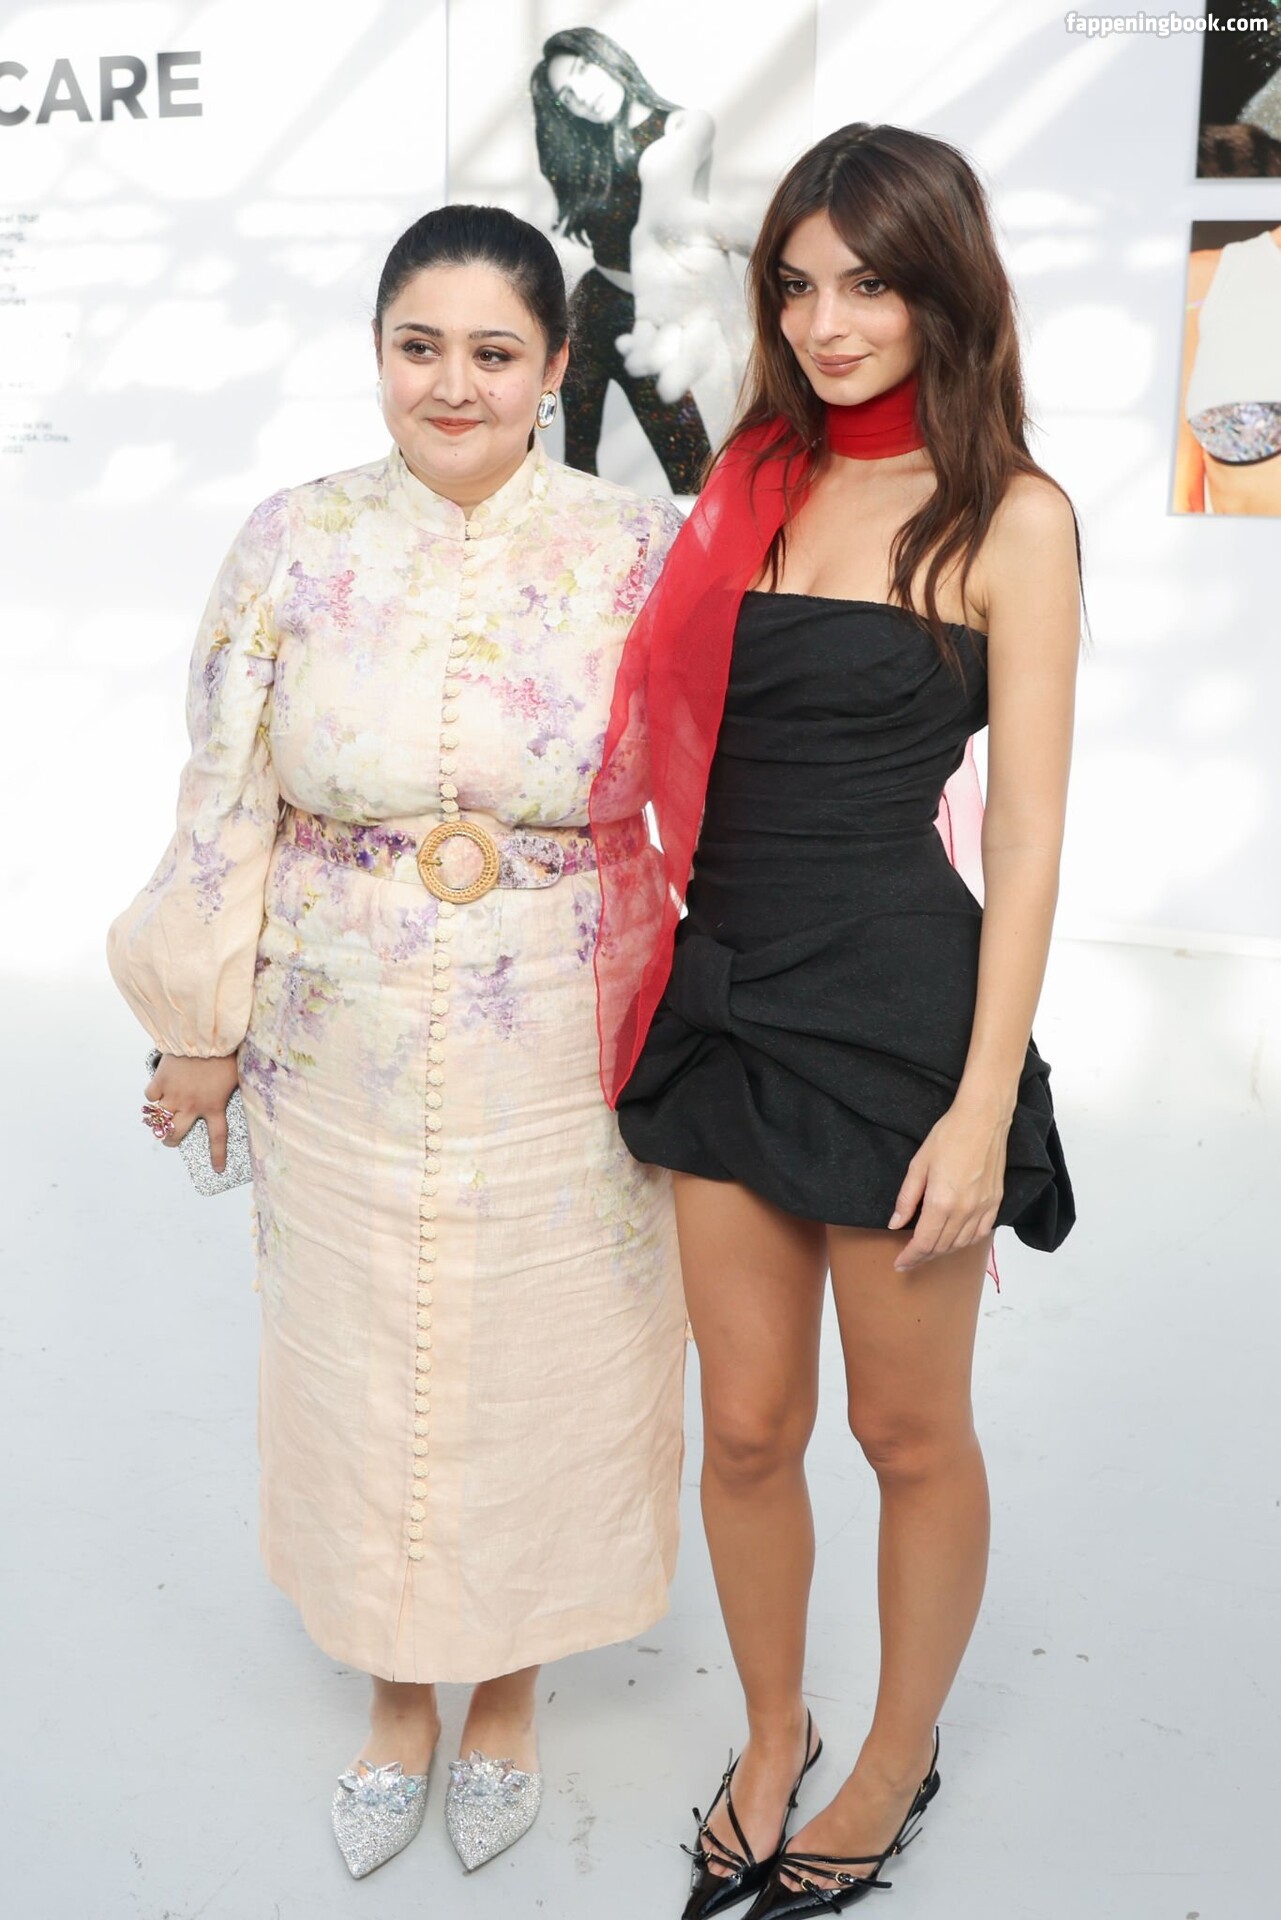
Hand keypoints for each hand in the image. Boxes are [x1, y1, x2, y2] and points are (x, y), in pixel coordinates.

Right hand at [143, 1054, 239, 1172]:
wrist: (203, 1035)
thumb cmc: (224, 1052)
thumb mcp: (235, 1075)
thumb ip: (228, 1090)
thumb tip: (236, 1093)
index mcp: (214, 1105)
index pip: (217, 1138)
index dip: (217, 1155)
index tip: (217, 1169)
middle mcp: (191, 1105)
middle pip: (175, 1134)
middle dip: (171, 1140)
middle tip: (171, 1139)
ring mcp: (174, 1095)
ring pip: (159, 1119)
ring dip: (157, 1121)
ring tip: (158, 1119)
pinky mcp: (160, 1081)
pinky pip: (150, 1096)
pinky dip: (152, 1095)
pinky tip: (158, 1089)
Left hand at [887, 1097, 1009, 1270]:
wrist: (983, 1120)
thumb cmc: (949, 1136)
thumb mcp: (918, 1165)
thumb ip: (907, 1198)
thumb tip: (895, 1223)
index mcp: (942, 1202)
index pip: (923, 1242)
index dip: (910, 1257)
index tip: (900, 1263)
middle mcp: (964, 1211)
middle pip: (942, 1247)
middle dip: (923, 1256)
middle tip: (910, 1259)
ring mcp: (983, 1208)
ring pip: (961, 1244)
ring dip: (943, 1251)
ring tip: (929, 1250)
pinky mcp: (996, 1202)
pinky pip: (980, 1234)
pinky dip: (966, 1242)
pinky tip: (955, 1240)